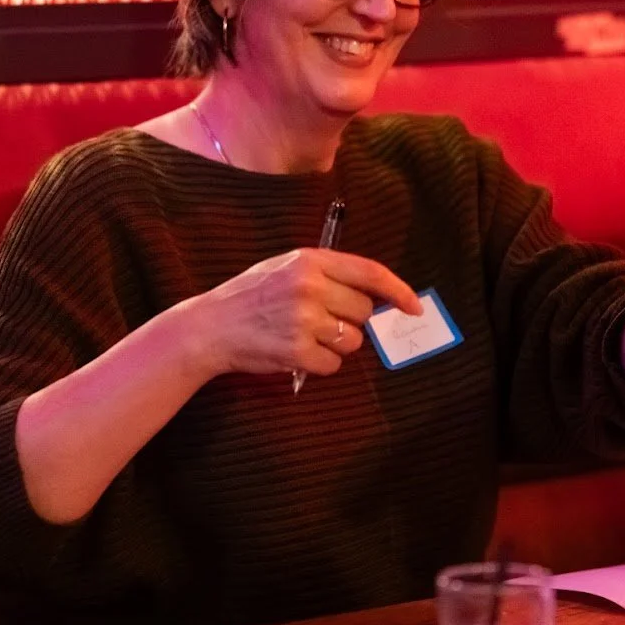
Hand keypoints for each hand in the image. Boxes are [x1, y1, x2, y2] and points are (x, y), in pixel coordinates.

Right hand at [191, 249, 422, 380]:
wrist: (210, 326)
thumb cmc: (251, 296)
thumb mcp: (286, 268)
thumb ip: (328, 274)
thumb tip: (376, 295)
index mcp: (309, 260)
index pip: (370, 273)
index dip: (398, 291)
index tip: (414, 306)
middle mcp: (309, 286)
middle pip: (363, 311)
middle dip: (349, 320)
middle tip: (319, 320)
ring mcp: (303, 320)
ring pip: (352, 341)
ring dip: (335, 345)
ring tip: (303, 336)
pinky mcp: (297, 352)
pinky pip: (333, 365)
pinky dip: (319, 364)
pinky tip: (294, 353)